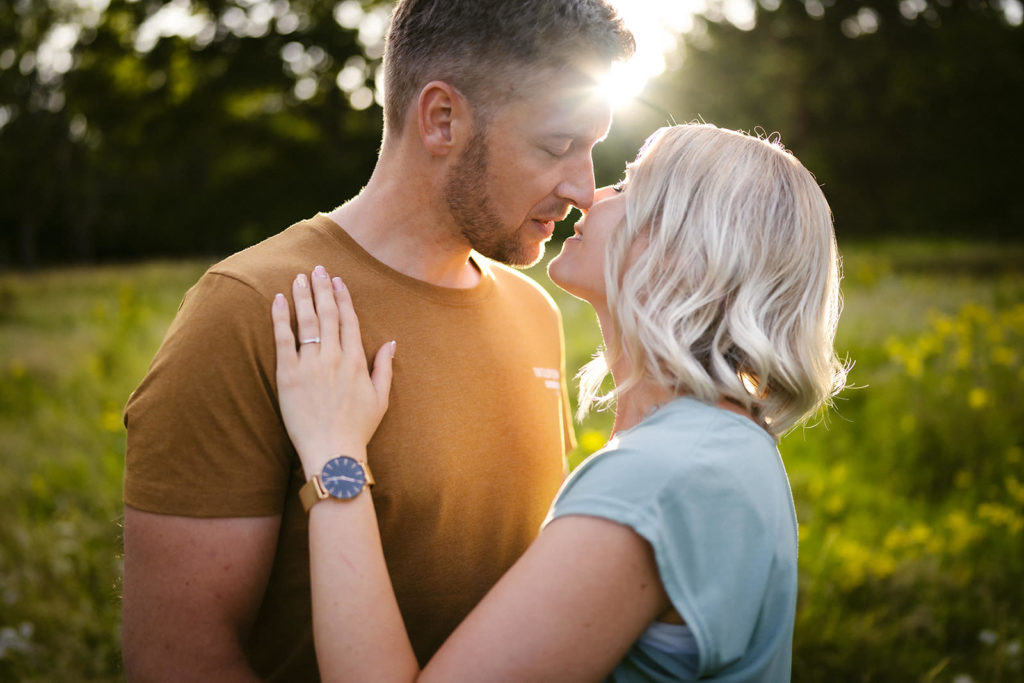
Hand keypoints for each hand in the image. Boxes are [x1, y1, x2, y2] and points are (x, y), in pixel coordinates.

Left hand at [271, 266, 394, 476]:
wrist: (332, 452)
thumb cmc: (358, 429)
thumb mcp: (381, 399)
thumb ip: (384, 368)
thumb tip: (392, 342)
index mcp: (356, 361)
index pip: (349, 320)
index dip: (343, 298)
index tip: (338, 281)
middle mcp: (334, 357)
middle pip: (328, 314)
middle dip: (323, 288)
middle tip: (317, 269)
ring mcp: (310, 365)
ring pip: (306, 321)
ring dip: (302, 296)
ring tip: (298, 278)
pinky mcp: (288, 375)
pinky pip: (283, 339)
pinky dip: (280, 317)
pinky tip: (277, 300)